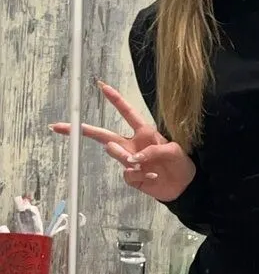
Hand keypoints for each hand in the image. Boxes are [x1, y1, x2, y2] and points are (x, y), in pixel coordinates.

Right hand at [50, 82, 195, 202]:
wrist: (183, 187)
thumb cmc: (180, 163)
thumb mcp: (174, 151)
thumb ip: (154, 150)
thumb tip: (134, 157)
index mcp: (144, 133)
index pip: (127, 113)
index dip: (115, 100)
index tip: (102, 86)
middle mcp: (133, 145)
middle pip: (103, 135)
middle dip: (83, 129)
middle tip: (60, 126)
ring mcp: (130, 161)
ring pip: (114, 154)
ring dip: (123, 156)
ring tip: (138, 162)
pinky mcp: (132, 177)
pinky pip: (128, 174)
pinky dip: (140, 175)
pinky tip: (153, 177)